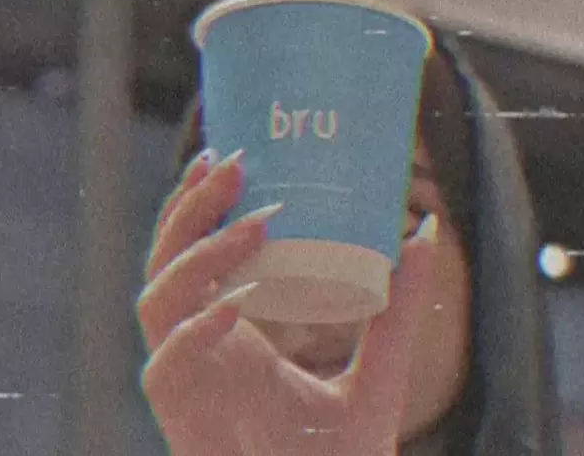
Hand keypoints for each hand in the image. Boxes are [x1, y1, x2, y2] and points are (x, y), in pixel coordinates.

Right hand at [138, 148, 436, 455]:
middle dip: (190, 209)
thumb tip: (425, 230)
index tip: (230, 156)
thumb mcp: (375, 370)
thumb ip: (399, 308)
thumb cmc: (336, 453)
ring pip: (158, 300)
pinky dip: (196, 330)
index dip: (199, 204)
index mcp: (230, 327)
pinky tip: (238, 306)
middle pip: (166, 260)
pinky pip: (167, 364)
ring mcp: (184, 377)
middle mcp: (198, 343)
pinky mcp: (181, 415)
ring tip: (254, 227)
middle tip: (229, 164)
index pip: (194, 252)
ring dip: (200, 258)